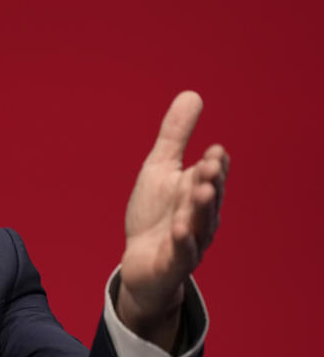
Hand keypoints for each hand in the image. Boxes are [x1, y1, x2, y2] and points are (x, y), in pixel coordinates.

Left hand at [117, 91, 228, 350]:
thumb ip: (175, 135)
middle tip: (208, 165)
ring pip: (200, 224)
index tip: (213, 150)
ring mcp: (190, 240)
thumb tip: (192, 94)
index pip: (213, 174)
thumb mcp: (160, 168)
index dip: (214, 164)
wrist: (142, 261)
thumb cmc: (155, 212)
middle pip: (209, 197)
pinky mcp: (174, 262)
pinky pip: (182, 252)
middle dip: (210, 181)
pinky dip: (182, 241)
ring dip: (201, 208)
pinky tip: (178, 229)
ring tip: (200, 191)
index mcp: (198, 190)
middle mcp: (200, 215)